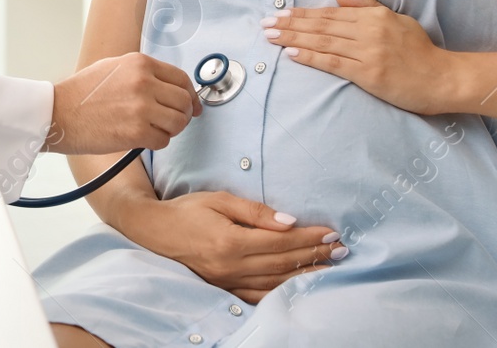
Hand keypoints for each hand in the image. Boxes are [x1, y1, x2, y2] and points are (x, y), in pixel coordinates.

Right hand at [45, 52, 199, 154]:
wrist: (58, 113)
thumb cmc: (82, 93)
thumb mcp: (114, 67)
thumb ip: (143, 72)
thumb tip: (171, 87)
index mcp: (140, 63)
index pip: (181, 78)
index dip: (191, 95)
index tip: (192, 106)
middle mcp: (144, 82)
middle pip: (184, 101)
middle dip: (183, 114)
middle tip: (172, 121)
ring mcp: (141, 107)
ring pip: (178, 122)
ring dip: (170, 129)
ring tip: (153, 129)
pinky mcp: (136, 132)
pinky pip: (163, 140)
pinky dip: (157, 142)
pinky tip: (141, 138)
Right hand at [114, 191, 341, 303]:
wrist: (155, 231)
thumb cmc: (187, 210)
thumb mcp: (220, 199)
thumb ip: (255, 211)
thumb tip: (289, 221)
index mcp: (231, 241)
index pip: (281, 242)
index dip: (309, 238)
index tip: (332, 233)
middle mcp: (232, 266)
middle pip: (283, 263)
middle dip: (314, 256)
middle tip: (341, 250)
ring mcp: (228, 282)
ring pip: (276, 283)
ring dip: (305, 275)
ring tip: (329, 267)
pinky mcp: (224, 289)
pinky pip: (259, 296)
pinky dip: (282, 292)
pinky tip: (299, 287)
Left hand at [262, 0, 452, 113]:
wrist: (443, 78)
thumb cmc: (420, 51)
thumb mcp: (397, 20)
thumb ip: (367, 7)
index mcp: (374, 16)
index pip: (330, 13)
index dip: (303, 13)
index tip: (281, 13)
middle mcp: (368, 30)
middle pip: (321, 26)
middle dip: (291, 24)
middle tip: (266, 24)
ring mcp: (368, 52)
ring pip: (323, 42)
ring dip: (294, 39)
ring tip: (272, 37)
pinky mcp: (368, 73)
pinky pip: (333, 63)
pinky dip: (311, 58)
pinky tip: (292, 54)